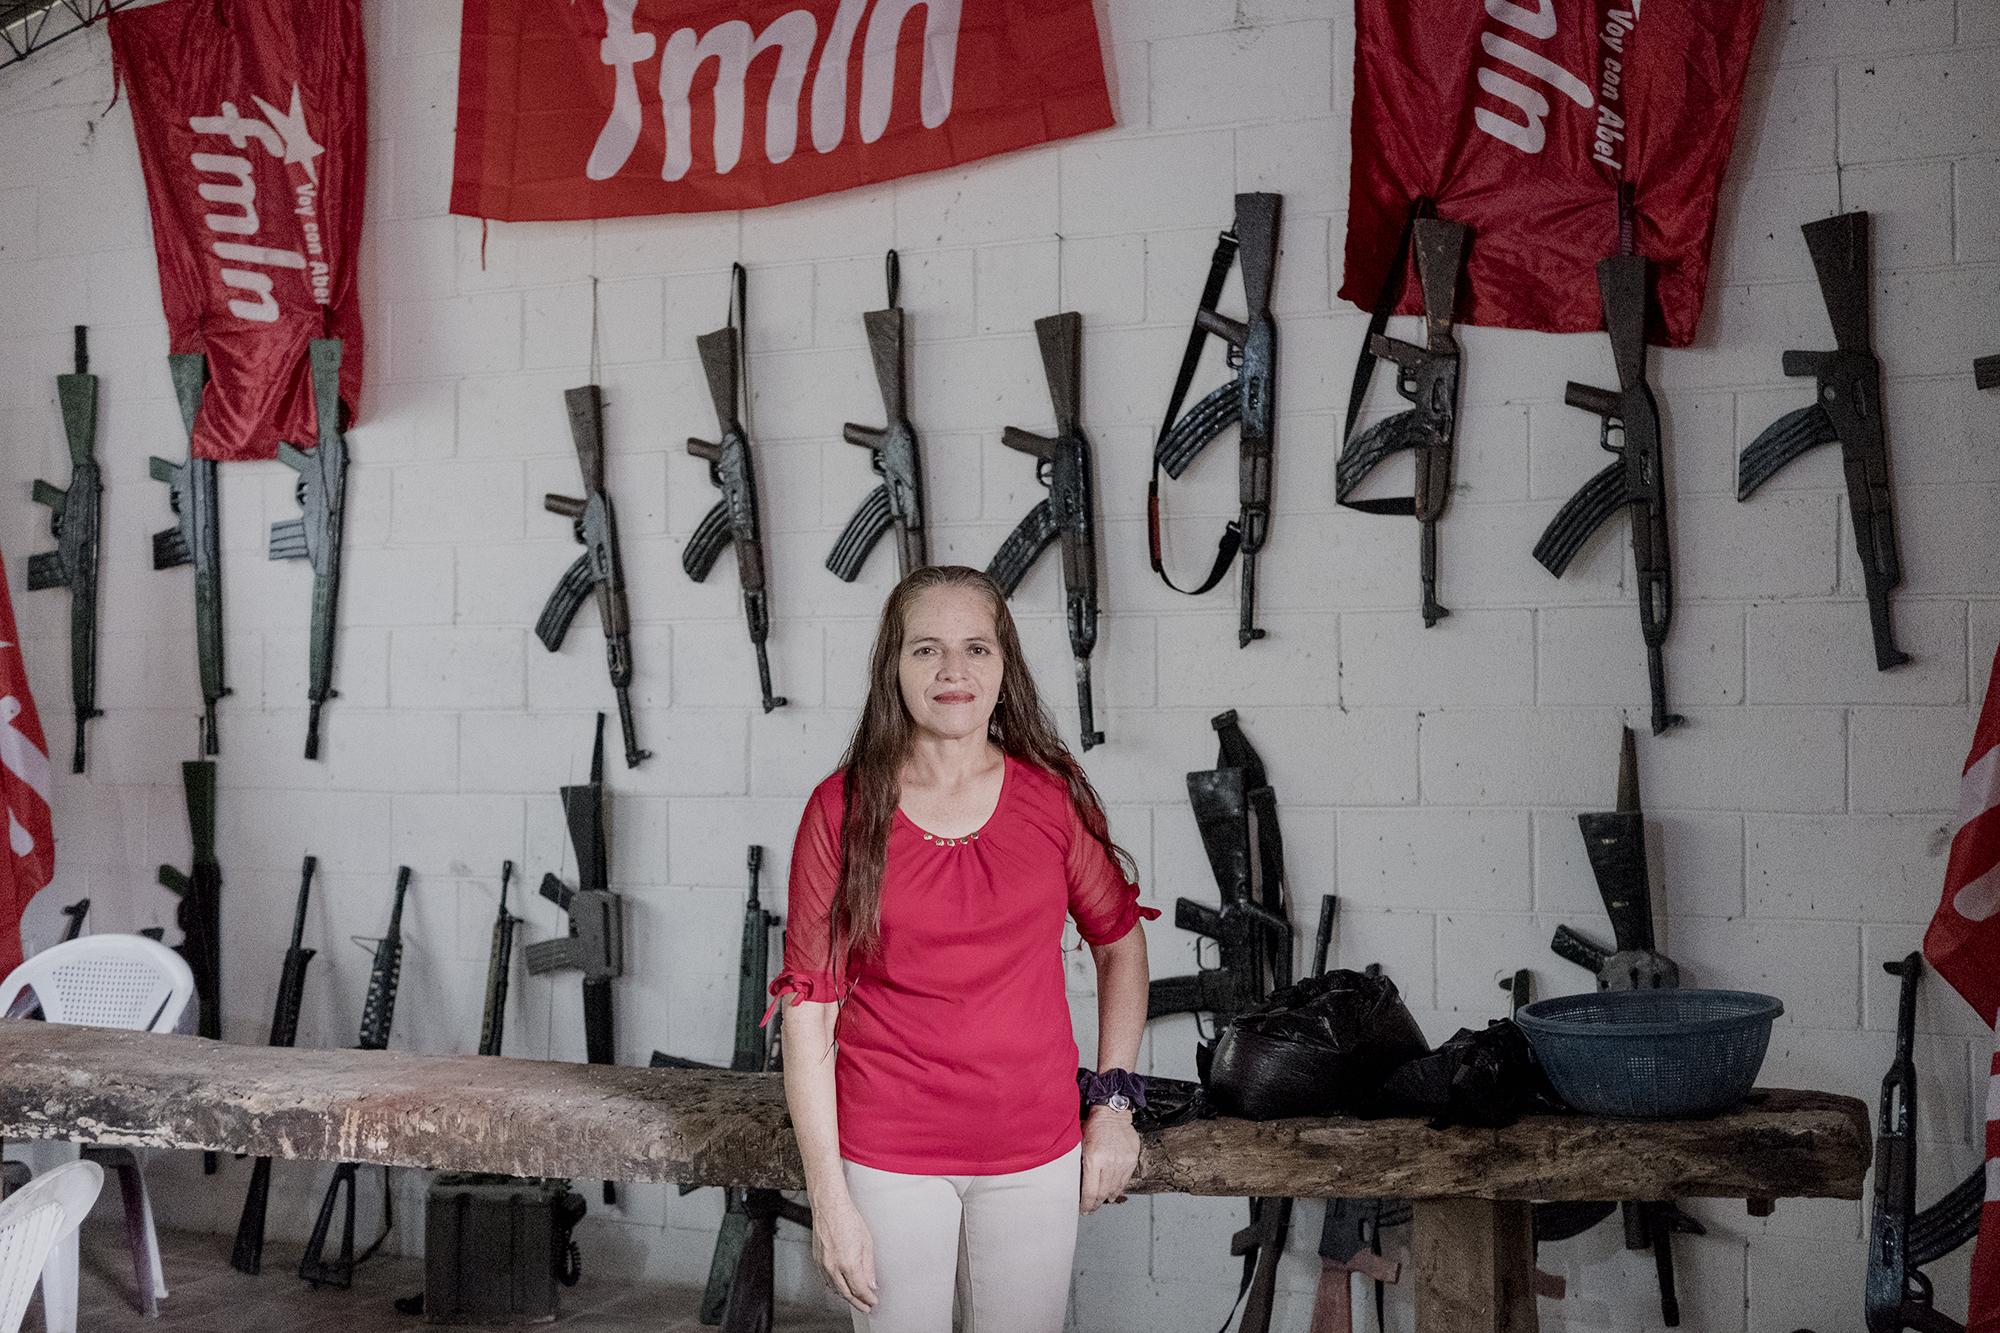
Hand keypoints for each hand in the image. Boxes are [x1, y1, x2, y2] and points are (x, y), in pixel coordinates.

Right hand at [809, 1194, 878, 1312]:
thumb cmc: (848, 1219)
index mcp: (848, 1263)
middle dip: (858, 1303)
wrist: (829, 1207)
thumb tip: (871, 1283)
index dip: (868, 1298)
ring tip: (856, 1300)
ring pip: (835, 1289)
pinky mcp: (817, 1260)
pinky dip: (835, 1287)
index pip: (859, 1289)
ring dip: (846, 1297)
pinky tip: (841, 1287)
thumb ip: (869, 1266)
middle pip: (847, 1293)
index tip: (873, 1301)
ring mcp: (823, 1264)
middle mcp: (834, 1266)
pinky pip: (826, 1280)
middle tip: (866, 1307)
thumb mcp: (866, 1243)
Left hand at [1079, 1105, 1139, 1212]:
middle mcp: (1109, 1163)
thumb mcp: (1079, 1144)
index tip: (1083, 1209)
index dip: (1086, 1204)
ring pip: (1115, 1189)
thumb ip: (1078, 1164)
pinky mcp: (1131, 1160)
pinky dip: (1118, 1188)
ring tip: (1101, 1201)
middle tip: (1090, 1208)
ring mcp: (1122, 1162)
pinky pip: (1125, 1180)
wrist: (1112, 1112)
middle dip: (1095, 1204)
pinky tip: (1113, 1192)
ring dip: (1107, 1198)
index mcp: (1093, 1159)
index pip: (1090, 1192)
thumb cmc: (1093, 1126)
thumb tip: (1075, 1183)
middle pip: (1103, 1193)